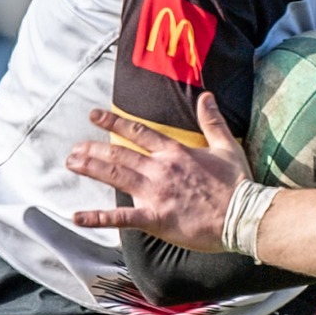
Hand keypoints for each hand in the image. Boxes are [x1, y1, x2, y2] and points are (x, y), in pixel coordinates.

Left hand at [69, 94, 248, 249]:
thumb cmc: (238, 183)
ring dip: (91, 168)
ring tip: (72, 164)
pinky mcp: (156, 218)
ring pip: (116, 175)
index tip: (95, 115)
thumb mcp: (227, 146)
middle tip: (74, 149)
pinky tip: (78, 217)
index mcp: (176, 152)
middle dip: (93, 149)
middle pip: (119, 153)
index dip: (114, 121)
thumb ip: (213, 121)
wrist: (243, 214)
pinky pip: (122, 217)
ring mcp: (156, 193)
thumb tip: (206, 96)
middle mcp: (161, 169)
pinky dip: (98, 218)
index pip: (139, 132)